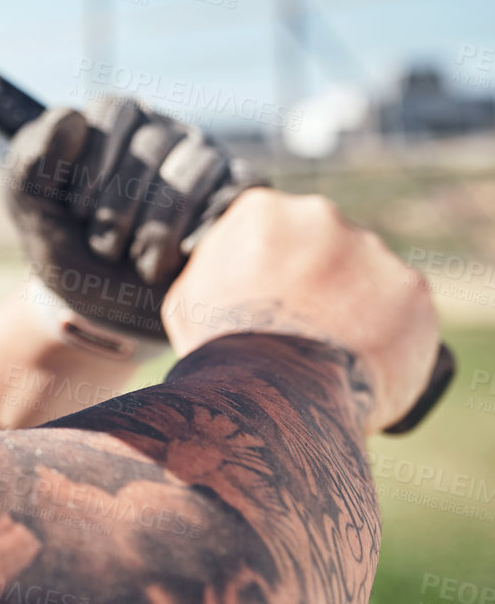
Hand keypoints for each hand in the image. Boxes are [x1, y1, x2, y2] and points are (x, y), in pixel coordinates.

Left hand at [4, 95, 265, 342]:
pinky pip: (240, 190)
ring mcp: (206, 160)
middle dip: (120, 206)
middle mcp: (163, 131)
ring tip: (140, 263)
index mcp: (111, 124)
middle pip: (154, 141)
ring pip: (198, 165)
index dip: (93, 165)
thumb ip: (30, 164)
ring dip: (160, 226)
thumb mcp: (33, 214)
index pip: (113, 110)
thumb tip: (70, 117)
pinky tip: (182, 258)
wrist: (116, 315)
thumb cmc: (70, 253)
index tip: (77, 211)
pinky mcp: (241, 194)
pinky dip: (206, 231)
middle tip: (104, 247)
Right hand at [166, 187, 440, 433]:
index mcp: (262, 211)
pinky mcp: (412, 289)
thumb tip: (230, 273)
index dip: (274, 267)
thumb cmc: (221, 349)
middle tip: (306, 325)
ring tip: (335, 351)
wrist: (272, 392)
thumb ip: (218, 268)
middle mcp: (320, 215)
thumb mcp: (192, 295)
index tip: (275, 297)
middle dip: (321, 278)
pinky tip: (363, 360)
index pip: (274, 228)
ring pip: (368, 274)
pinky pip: (404, 309)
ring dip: (358, 303)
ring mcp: (371, 249)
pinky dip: (391, 333)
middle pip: (326, 244)